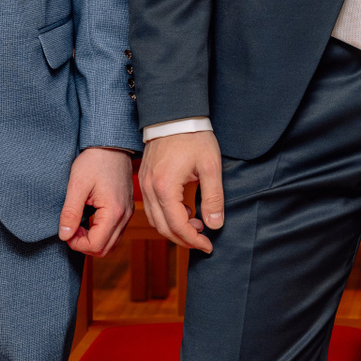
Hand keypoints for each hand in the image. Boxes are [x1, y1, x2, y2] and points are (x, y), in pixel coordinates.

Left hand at [58, 147, 135, 256]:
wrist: (112, 144)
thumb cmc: (94, 160)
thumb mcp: (77, 184)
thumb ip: (70, 212)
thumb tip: (64, 236)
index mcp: (114, 211)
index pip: (96, 245)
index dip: (76, 243)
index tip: (66, 229)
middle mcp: (125, 215)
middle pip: (105, 249)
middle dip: (84, 245)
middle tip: (71, 229)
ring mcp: (127, 213)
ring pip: (111, 243)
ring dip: (92, 240)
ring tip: (78, 224)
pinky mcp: (126, 209)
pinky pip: (114, 232)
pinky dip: (100, 234)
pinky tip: (88, 220)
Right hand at [138, 129, 223, 253]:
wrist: (174, 115)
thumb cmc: (194, 138)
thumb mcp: (211, 166)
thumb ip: (213, 197)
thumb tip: (215, 225)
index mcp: (165, 188)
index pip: (178, 226)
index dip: (193, 240)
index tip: (208, 246)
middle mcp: (150, 189)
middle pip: (163, 227)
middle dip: (184, 239)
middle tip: (203, 241)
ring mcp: (145, 185)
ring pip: (155, 220)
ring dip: (174, 229)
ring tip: (197, 227)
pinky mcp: (145, 179)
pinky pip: (152, 208)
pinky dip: (166, 217)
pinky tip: (185, 213)